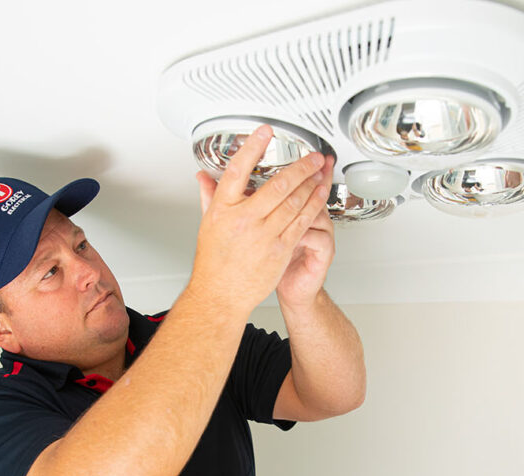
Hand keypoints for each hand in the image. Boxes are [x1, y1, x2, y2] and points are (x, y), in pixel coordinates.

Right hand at [189, 125, 331, 314]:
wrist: (220, 295)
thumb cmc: (213, 262)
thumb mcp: (206, 225)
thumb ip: (208, 197)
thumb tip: (203, 177)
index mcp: (223, 209)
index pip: (238, 171)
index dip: (253, 148)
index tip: (265, 132)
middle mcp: (244, 220)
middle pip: (277, 185)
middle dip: (300, 167)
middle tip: (312, 156)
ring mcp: (263, 235)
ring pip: (293, 202)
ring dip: (311, 184)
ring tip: (320, 171)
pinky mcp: (279, 249)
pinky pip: (301, 222)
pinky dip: (313, 206)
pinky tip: (319, 195)